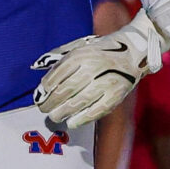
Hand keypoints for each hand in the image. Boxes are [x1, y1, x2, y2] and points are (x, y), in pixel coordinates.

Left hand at [33, 15, 164, 126]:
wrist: (134, 51)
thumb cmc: (101, 49)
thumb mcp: (79, 46)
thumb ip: (57, 55)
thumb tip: (35, 66)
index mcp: (82, 54)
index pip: (58, 73)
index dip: (46, 86)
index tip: (41, 93)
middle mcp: (93, 67)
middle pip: (66, 89)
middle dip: (51, 102)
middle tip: (44, 108)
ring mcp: (106, 81)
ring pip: (79, 101)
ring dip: (63, 111)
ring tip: (55, 116)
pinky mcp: (116, 94)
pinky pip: (98, 110)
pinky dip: (83, 118)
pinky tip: (72, 122)